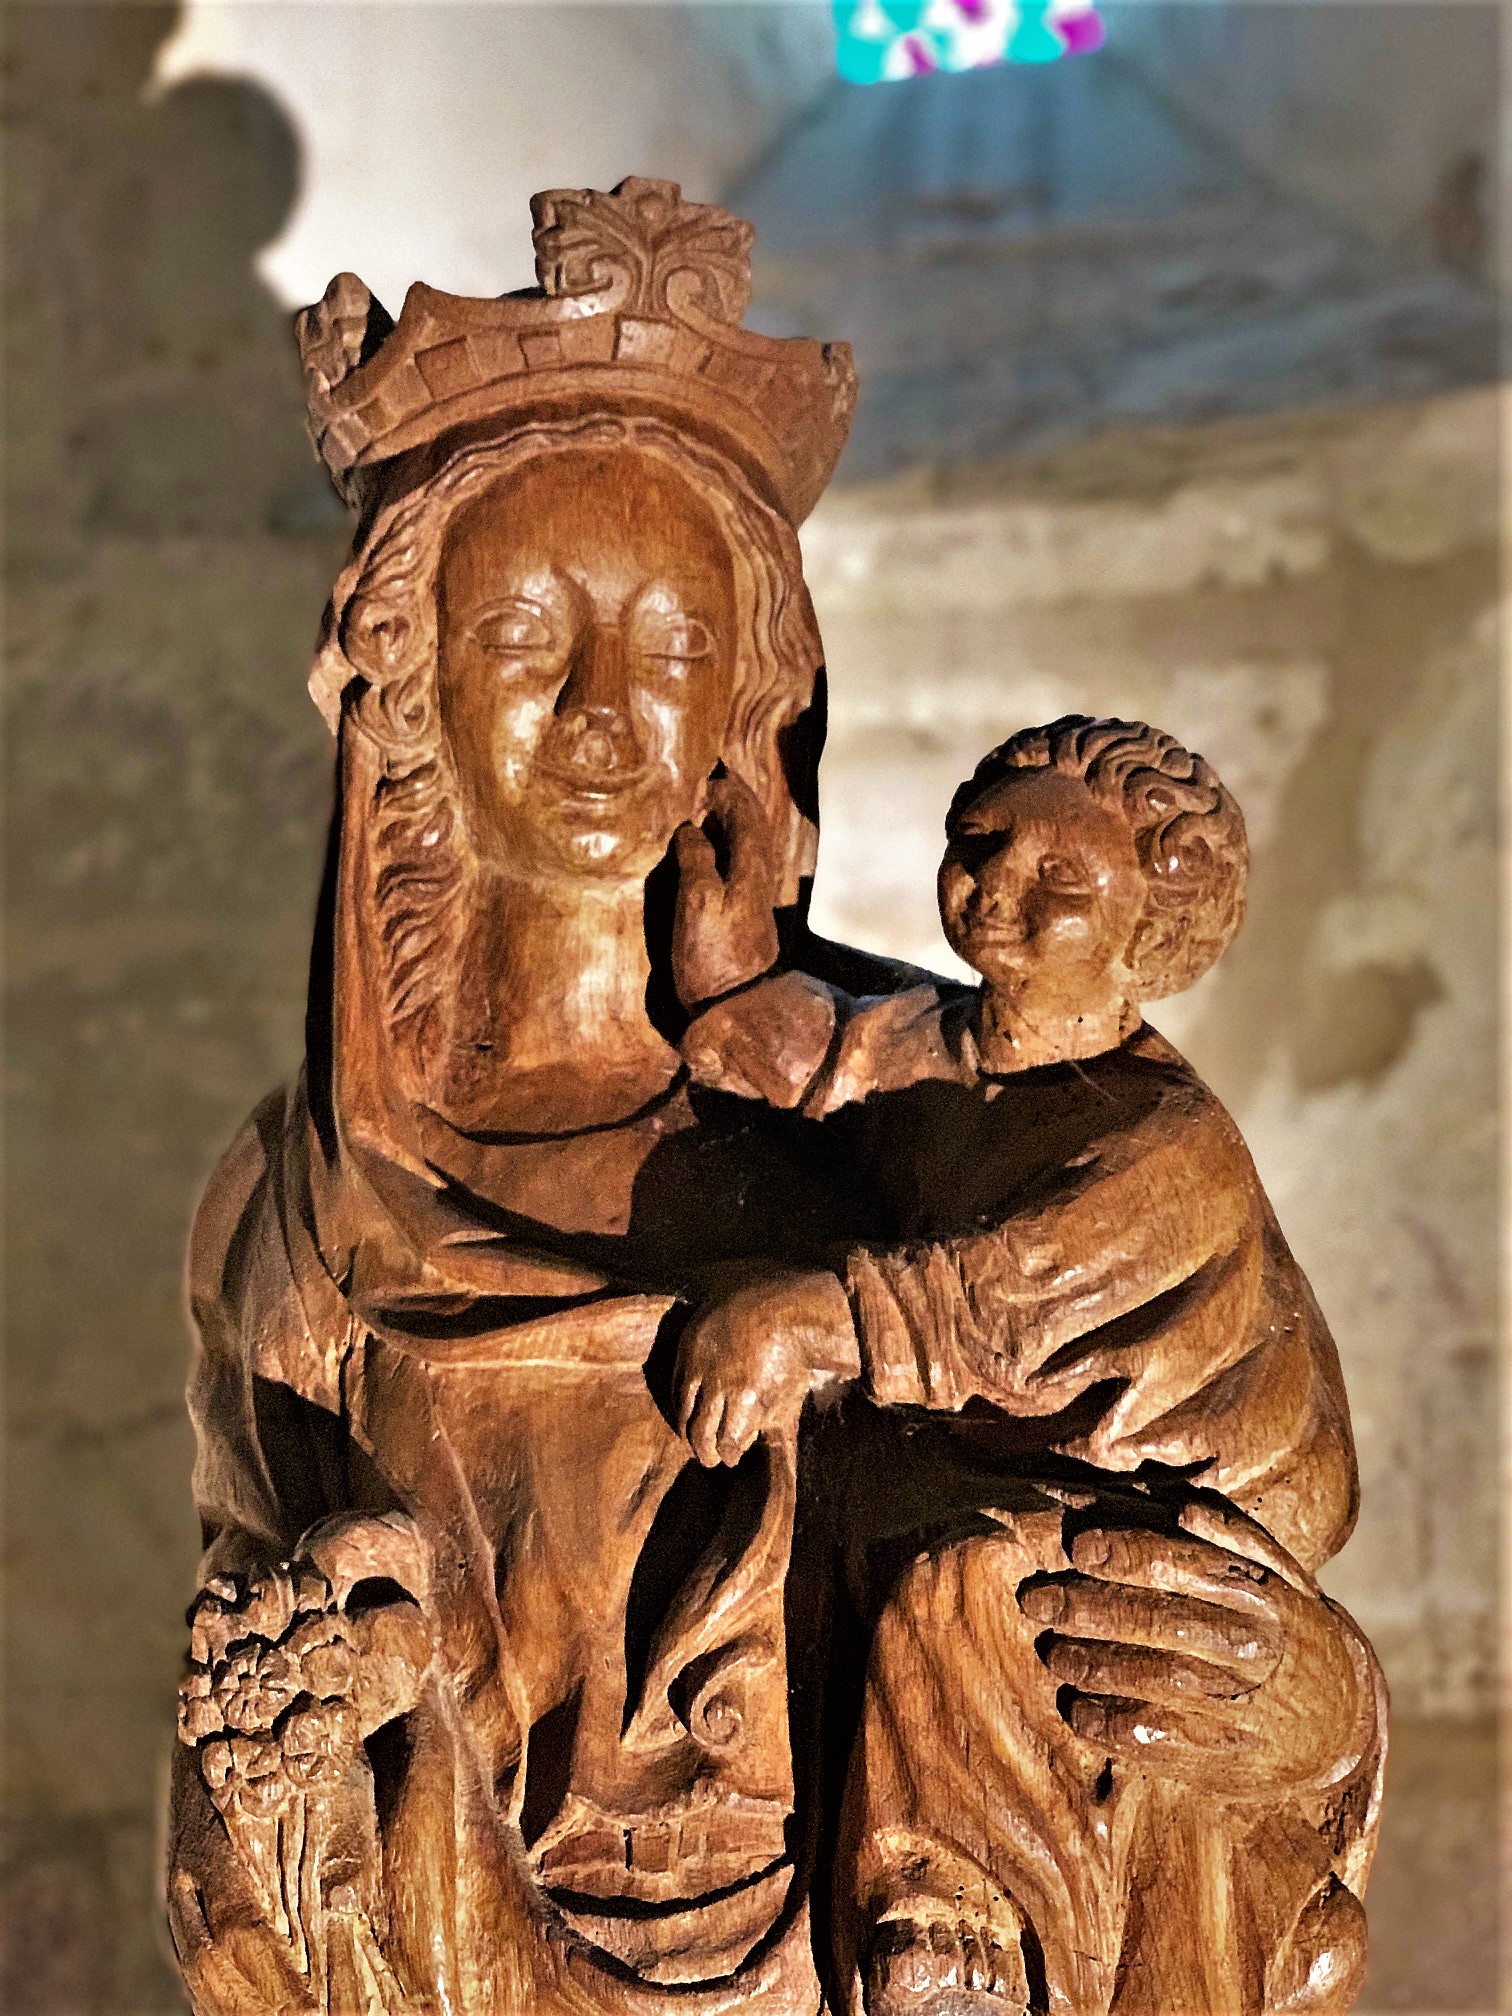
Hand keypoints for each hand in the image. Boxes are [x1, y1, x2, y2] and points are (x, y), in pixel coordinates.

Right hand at [672, 772, 779, 1007]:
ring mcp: (754, 897)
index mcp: (750, 866)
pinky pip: (738, 864)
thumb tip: (692, 827)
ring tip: (709, 807)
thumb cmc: (715, 956)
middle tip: (712, 778)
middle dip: (733, 799)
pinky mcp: (744, 916)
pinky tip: (711, 851)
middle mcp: (758, 876)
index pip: (744, 812)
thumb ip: (696, 859)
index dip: (728, 788)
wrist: (737, 1009)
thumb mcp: (697, 902)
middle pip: (751, 825)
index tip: (709, 769)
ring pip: (747, 845)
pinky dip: (727, 846)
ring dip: (731, 822)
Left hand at [673, 1268, 859, 1465]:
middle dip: (696, 1444)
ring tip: (722, 1460)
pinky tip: (740, 1452)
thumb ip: (708, 1345)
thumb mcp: (720, 1316)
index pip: (677, 1395)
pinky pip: (739, 1433)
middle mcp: (704, 1373)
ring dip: (715, 1452)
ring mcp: (728, 1390)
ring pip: (711, 1435)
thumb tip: (701, 1368)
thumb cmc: (763, 1305)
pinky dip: (738, 1445)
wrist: (792, 1310)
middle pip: (692, 1422)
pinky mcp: (754, 1402)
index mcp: (691, 1349)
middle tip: (703, 1455)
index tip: (688, 1428)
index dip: (683, 1417)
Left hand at [1018, 1495, 1372, 1796]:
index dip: (1126, 1553)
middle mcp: (1250, 1648)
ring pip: (1150, 1680)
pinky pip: (1157, 1741)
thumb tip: (1184, 1508)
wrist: (1343, 1723)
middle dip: (1086, 1607)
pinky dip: (1109, 1724)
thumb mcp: (1281, 1576)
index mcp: (1260, 1596)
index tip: (1079, 1546)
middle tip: (1036, 1601)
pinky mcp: (1226, 1760)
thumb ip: (1236, 1537)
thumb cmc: (1289, 1630)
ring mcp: (1239, 1708)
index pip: (1182, 1565)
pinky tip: (1079, 1710)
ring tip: (1053, 1652)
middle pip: (1155, 1621)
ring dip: (1091, 1664)